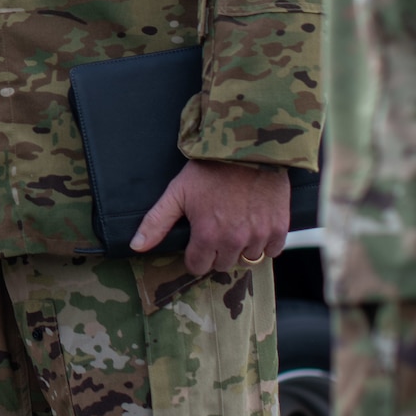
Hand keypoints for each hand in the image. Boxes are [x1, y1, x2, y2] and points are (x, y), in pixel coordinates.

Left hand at [131, 159, 289, 276]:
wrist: (247, 149)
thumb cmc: (209, 169)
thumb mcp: (177, 192)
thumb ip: (156, 222)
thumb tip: (136, 246)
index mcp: (207, 236)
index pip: (198, 266)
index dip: (194, 256)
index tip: (195, 243)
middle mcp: (234, 241)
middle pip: (222, 265)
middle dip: (216, 252)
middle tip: (215, 231)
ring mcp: (259, 236)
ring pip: (248, 259)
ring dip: (240, 248)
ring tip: (235, 226)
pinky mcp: (279, 228)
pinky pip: (273, 251)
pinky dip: (265, 244)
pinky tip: (255, 227)